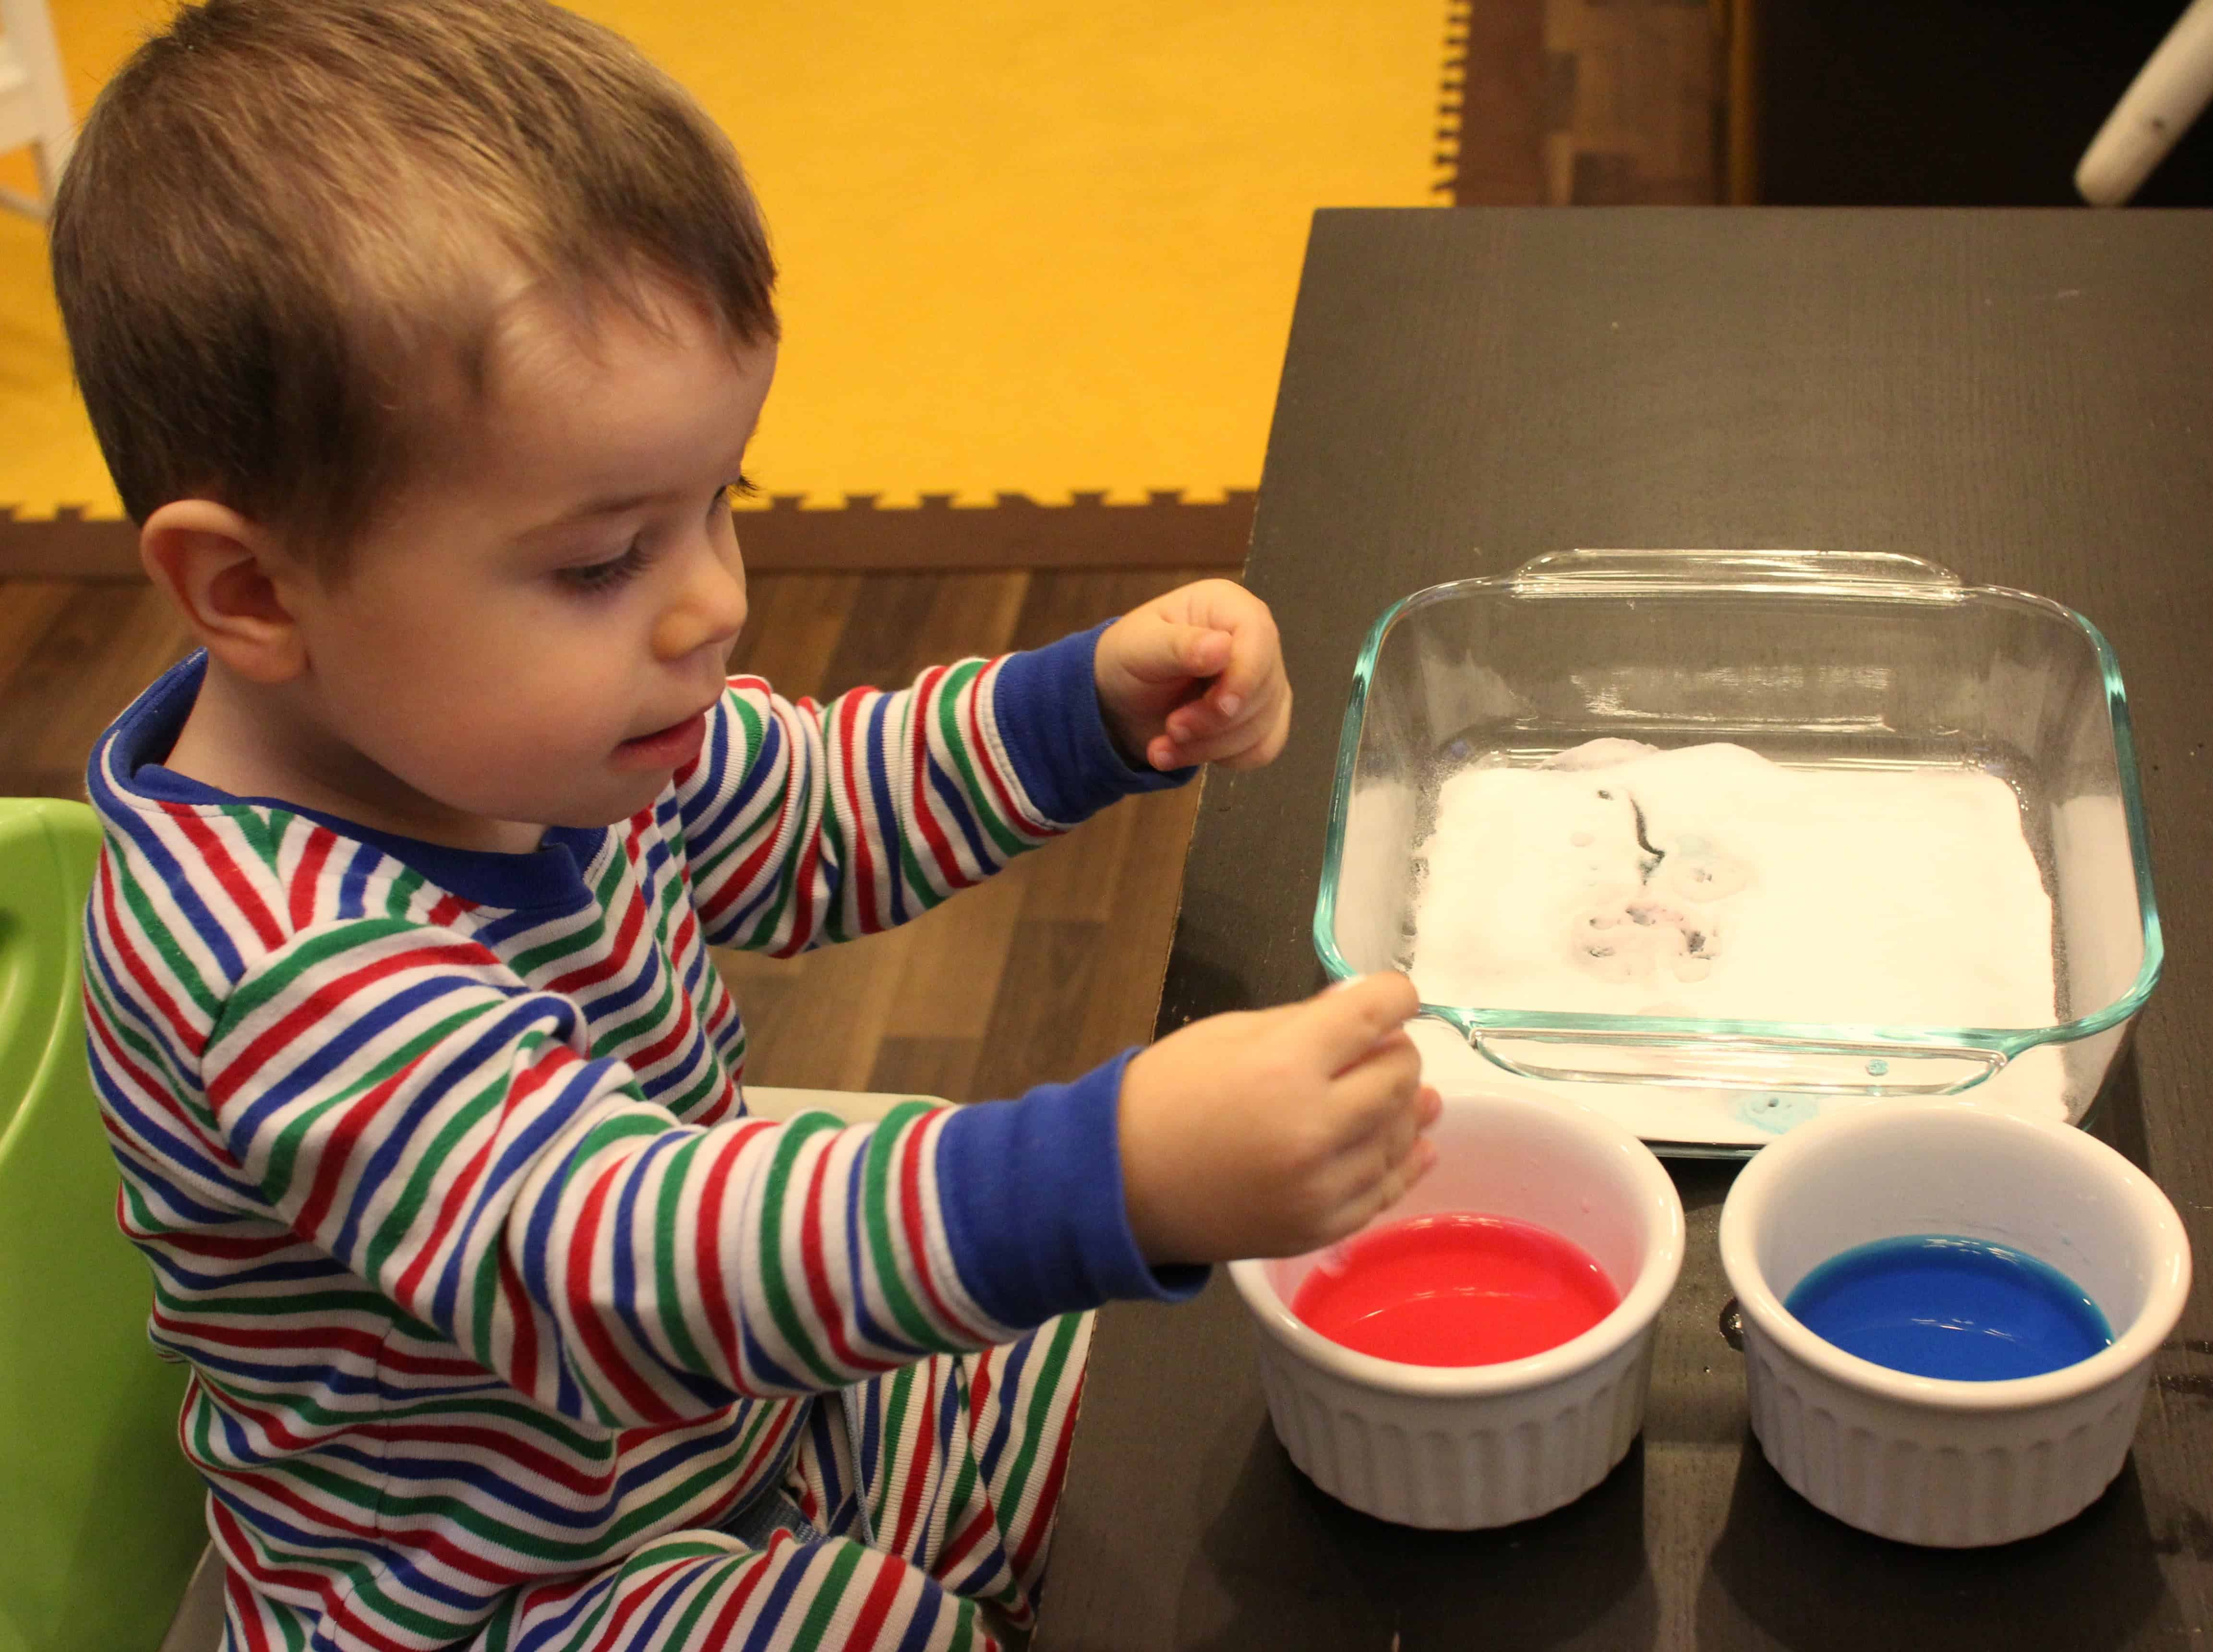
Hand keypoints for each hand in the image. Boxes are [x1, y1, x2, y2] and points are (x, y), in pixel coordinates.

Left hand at [1094, 578, 1291, 771]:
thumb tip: (1221, 648)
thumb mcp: (1139, 647)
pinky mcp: (1264, 718)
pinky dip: (1222, 758)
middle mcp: (1256, 641)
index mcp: (1229, 606)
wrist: (1125, 698)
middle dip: (1214, 721)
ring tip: (1163, 746)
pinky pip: (1262, 748)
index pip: (1259, 637)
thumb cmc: (1130, 658)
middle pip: (1262, 689)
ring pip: (1261, 726)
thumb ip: (1178, 646)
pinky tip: (1187, 752)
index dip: (1245, 677)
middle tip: (1171, 729)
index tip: (1220, 706)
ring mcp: (1264, 682)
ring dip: (1209, 746)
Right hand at [1117, 973, 1441, 1263]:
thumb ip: (1303, 1020)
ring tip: (1402, 1095)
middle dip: (1397, 1050)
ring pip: (1401, 1134)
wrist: (1121, 1185)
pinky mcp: (1321, 1228)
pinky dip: (1403, 1161)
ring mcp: (1321, 1186)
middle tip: (1377, 1048)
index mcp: (1285, 1065)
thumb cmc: (1167, 1094)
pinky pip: (1385, 1190)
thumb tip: (1365, 1007)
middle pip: (1399, 1074)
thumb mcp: (1228, 1034)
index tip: (1392, 997)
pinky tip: (1413, 1144)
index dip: (1395, 995)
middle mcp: (1314, 1128)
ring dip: (1404, 1107)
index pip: (1375, 1014)